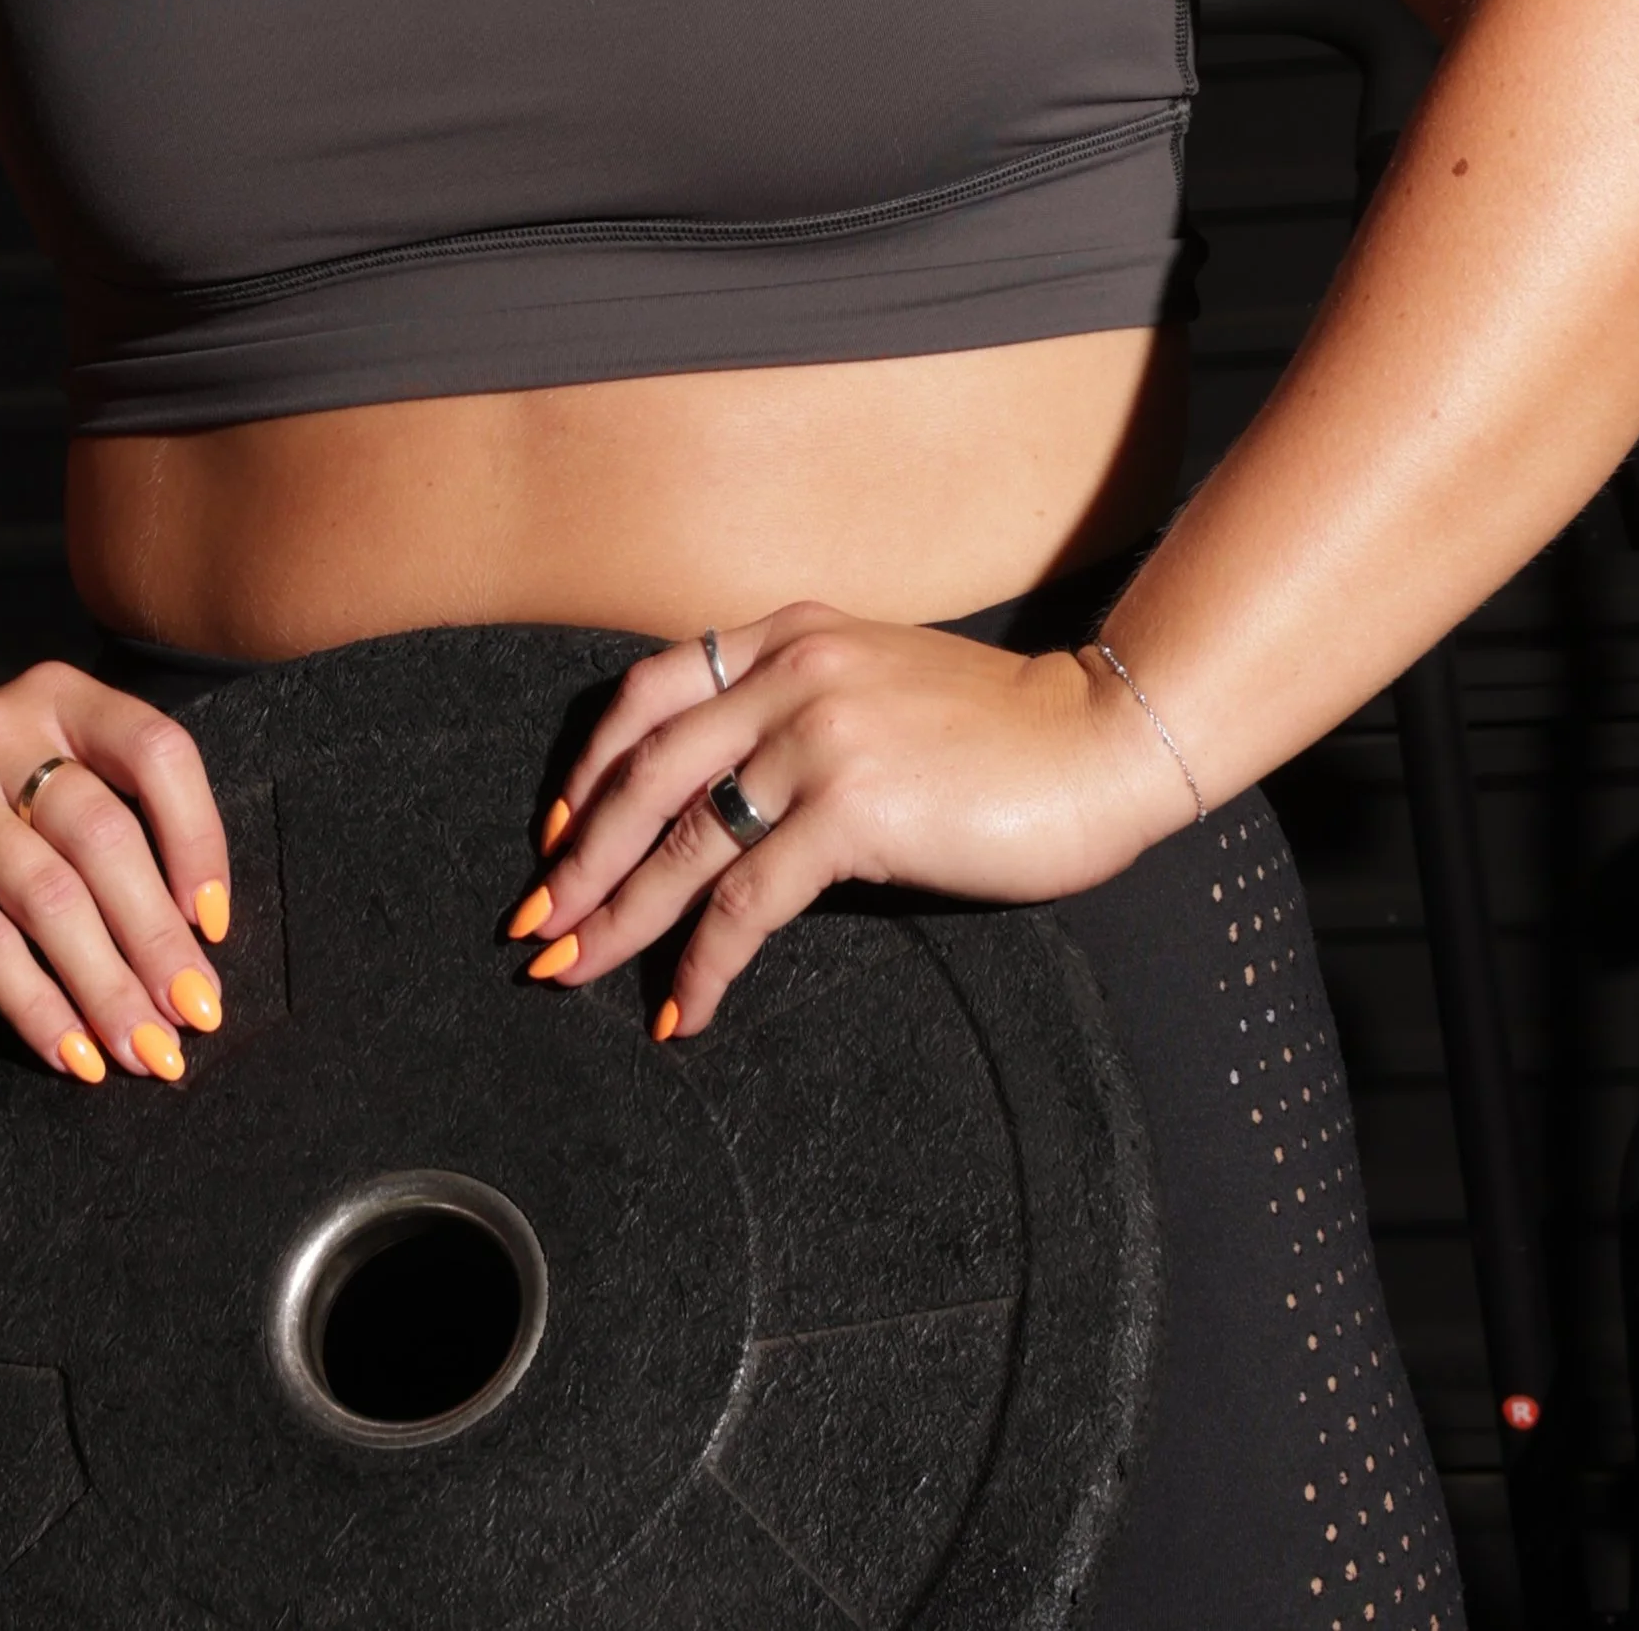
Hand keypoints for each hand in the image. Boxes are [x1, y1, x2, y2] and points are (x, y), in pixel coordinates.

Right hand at [0, 660, 231, 1085]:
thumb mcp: (46, 791)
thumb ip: (117, 828)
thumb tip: (199, 944)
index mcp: (60, 695)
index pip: (156, 751)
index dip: (198, 839)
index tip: (215, 927)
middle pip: (104, 835)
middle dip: (158, 939)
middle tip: (195, 1016)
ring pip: (50, 896)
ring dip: (107, 986)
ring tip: (145, 1050)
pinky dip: (37, 1007)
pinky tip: (71, 1054)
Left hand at [511, 603, 1184, 1039]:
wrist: (1100, 739)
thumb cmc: (1001, 729)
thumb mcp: (876, 683)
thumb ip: (798, 708)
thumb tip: (718, 800)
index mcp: (790, 634)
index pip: (649, 690)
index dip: (591, 767)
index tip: (558, 834)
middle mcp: (792, 672)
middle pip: (644, 770)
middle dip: (579, 857)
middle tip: (538, 921)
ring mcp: (820, 737)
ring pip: (682, 840)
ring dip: (619, 916)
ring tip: (577, 971)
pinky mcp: (853, 809)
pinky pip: (749, 899)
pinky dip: (706, 960)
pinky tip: (688, 1005)